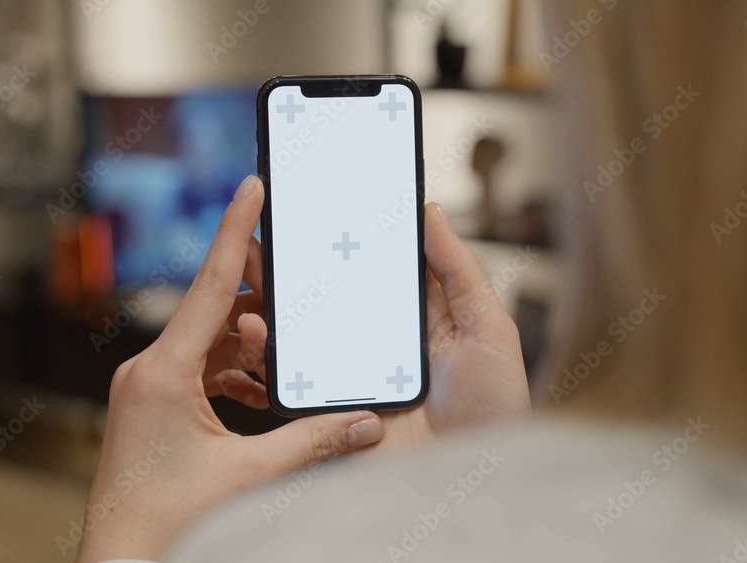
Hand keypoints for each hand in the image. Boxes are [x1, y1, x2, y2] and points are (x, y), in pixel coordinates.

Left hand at [75, 176, 384, 561]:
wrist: (121, 560)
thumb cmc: (165, 520)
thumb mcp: (247, 475)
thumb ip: (311, 442)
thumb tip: (365, 424)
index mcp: (162, 372)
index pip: (211, 285)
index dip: (236, 231)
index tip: (251, 187)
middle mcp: (148, 371)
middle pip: (213, 311)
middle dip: (258, 299)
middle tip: (294, 279)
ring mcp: (147, 390)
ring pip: (207, 342)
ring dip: (248, 343)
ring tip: (284, 350)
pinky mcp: (153, 409)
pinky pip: (198, 371)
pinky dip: (232, 372)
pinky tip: (261, 391)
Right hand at [236, 201, 530, 452]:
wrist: (475, 476)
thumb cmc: (496, 408)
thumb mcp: (490, 328)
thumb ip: (459, 270)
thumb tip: (430, 212)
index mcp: (415, 318)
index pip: (373, 269)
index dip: (345, 239)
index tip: (316, 206)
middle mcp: (379, 342)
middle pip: (330, 295)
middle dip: (295, 265)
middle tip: (267, 233)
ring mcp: (352, 374)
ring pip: (303, 332)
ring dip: (273, 301)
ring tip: (250, 269)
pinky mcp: (332, 408)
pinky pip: (294, 378)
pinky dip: (269, 353)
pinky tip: (257, 327)